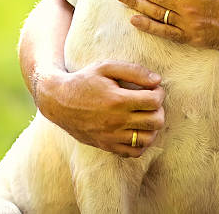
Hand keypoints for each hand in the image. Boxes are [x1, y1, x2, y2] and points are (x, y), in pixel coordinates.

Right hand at [34, 60, 164, 157]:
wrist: (59, 101)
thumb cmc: (84, 80)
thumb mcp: (106, 67)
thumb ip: (134, 71)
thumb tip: (157, 80)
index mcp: (117, 100)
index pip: (153, 101)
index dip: (159, 93)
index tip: (154, 88)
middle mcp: (116, 122)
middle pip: (155, 121)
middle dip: (159, 109)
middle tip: (151, 101)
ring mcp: (111, 137)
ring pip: (148, 139)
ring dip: (152, 126)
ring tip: (145, 114)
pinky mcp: (106, 146)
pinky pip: (133, 152)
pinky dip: (141, 142)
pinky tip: (136, 129)